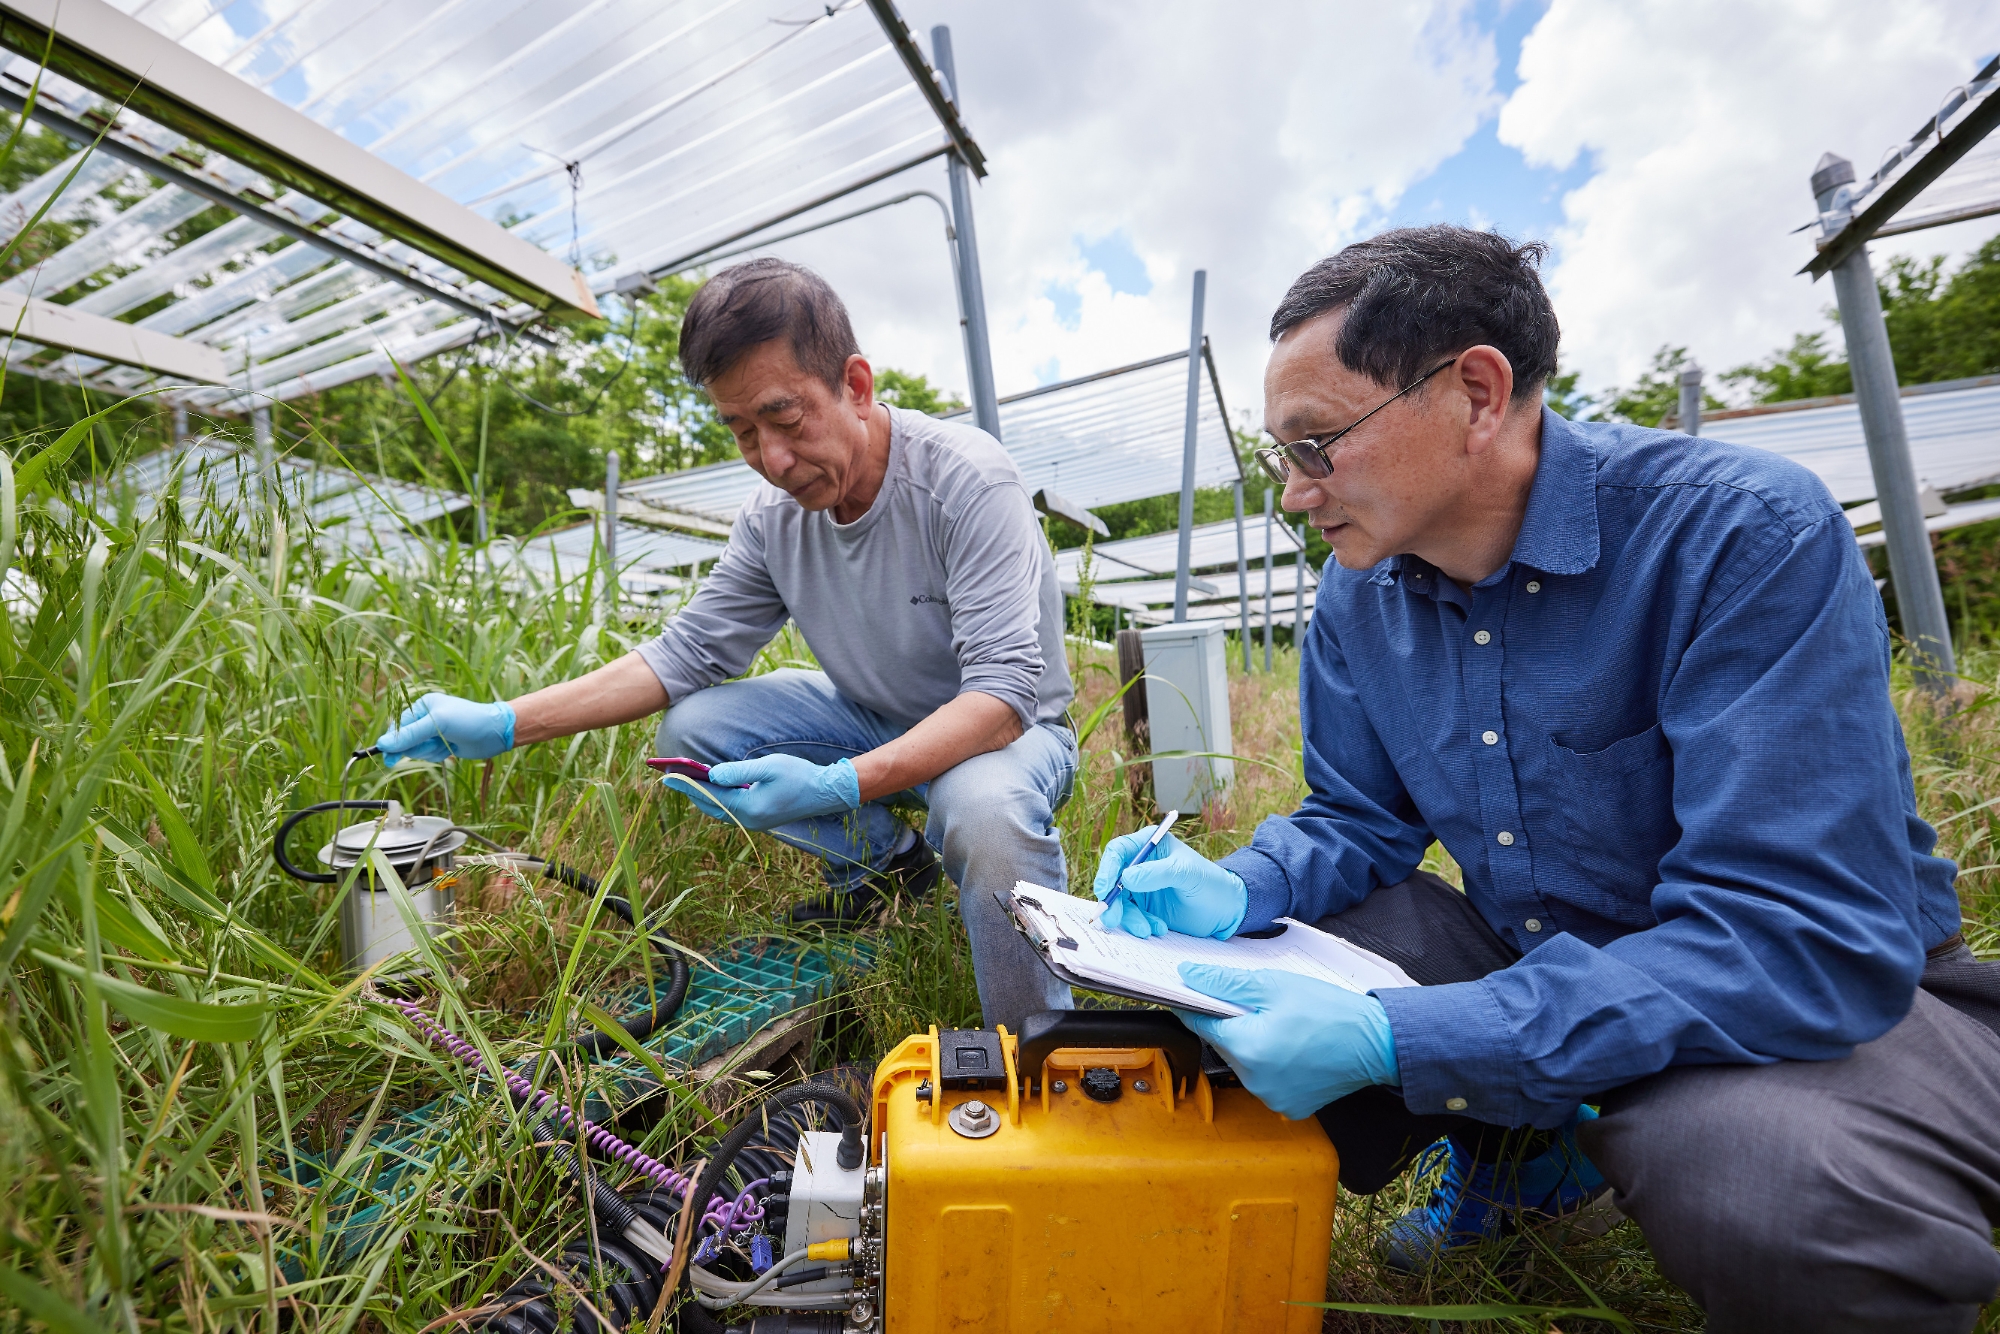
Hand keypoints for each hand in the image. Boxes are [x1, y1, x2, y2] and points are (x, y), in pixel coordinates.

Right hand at [377, 693, 515, 765]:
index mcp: (423, 706)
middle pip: (405, 740)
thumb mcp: (437, 724)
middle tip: (434, 745)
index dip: (394, 742)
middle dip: (418, 747)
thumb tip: (382, 745)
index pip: (398, 726)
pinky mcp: (441, 744)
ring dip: (430, 752)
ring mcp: (433, 732)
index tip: (388, 757)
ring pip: (416, 750)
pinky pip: (428, 755)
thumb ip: (410, 735)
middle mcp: (425, 718)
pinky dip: (437, 755)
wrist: (495, 733)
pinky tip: (450, 750)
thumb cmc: (468, 721)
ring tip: (446, 745)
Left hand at [682, 754, 860, 831]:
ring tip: (687, 782)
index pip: (710, 795)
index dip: (688, 784)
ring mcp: (754, 822)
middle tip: (671, 778)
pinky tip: (713, 789)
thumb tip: (712, 774)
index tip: (668, 776)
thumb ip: (738, 771)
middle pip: (711, 806)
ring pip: (720, 811)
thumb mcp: (768, 767)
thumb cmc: (799, 776)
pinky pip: (731, 811)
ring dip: (703, 797)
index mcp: (749, 807)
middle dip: (691, 791)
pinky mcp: (760, 819)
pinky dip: (717, 800)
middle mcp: (749, 820)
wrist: (825, 792)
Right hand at [1091, 832, 1246, 939]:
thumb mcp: (1187, 874)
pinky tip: (1158, 929)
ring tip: (1148, 929)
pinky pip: (1131, 917)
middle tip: (1113, 918)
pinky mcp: (1144, 908)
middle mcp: (1140, 865)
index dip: (1107, 868)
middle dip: (1112, 901)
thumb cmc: (1211, 883)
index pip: (1118, 851)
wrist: (1225, 910)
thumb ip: (1157, 873)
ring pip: (1120, 902)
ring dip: (1129, 918)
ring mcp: (1141, 888)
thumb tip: (1126, 878)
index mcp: (1150, 845)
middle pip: (1112, 879)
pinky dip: (1140, 925)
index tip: (1105, 888)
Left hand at [1173, 964, 1398, 1119]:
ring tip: (1285, 1028)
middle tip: (1264, 1007)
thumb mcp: (1274, 985)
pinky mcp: (1289, 1107)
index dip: (1199, 1005)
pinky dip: (1273, 1065)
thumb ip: (1226, 983)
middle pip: (1224, 1044)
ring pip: (1245, 1063)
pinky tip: (1295, 1049)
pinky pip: (1266, 1081)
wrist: (1377, 1043)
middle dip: (1236, 1024)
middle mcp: (1254, 1081)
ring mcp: (1271, 1098)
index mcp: (1247, 1048)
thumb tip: (1188, 977)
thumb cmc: (1331, 1012)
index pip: (1201, 1024)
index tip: (1200, 994)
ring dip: (1254, 1045)